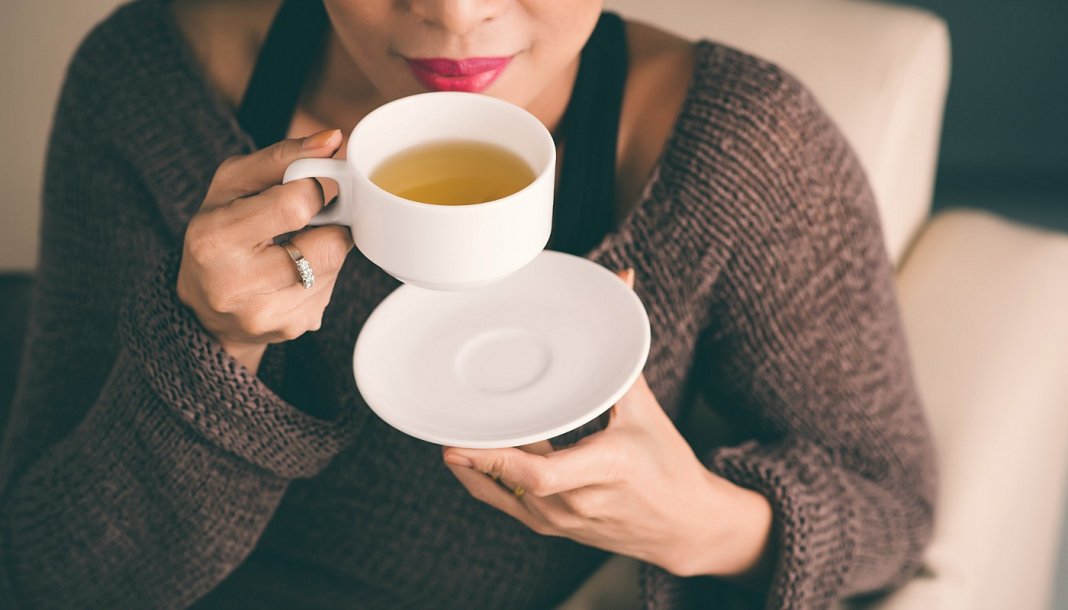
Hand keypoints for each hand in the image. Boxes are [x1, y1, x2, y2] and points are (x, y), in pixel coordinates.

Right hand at [176, 128, 353, 371]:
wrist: (204, 307)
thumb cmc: (219, 232)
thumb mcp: (233, 184)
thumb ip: (283, 156)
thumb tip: (333, 139)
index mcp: (215, 238)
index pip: (295, 206)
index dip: (316, 189)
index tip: (314, 185)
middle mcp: (238, 285)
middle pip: (328, 245)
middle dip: (328, 224)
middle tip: (310, 218)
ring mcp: (268, 314)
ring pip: (335, 266)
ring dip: (326, 248)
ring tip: (294, 247)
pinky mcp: (293, 328)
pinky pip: (332, 290)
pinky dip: (322, 275)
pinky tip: (293, 275)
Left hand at [442, 269, 774, 579]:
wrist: (684, 526)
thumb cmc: (669, 464)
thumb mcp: (645, 409)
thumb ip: (622, 349)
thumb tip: (623, 281)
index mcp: (606, 468)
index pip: (539, 475)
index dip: (494, 459)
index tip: (459, 439)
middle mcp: (578, 501)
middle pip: (509, 479)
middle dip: (472, 450)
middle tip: (443, 418)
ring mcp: (562, 521)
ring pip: (500, 490)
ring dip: (474, 460)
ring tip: (449, 427)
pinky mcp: (552, 526)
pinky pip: (505, 502)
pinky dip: (481, 477)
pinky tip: (465, 454)